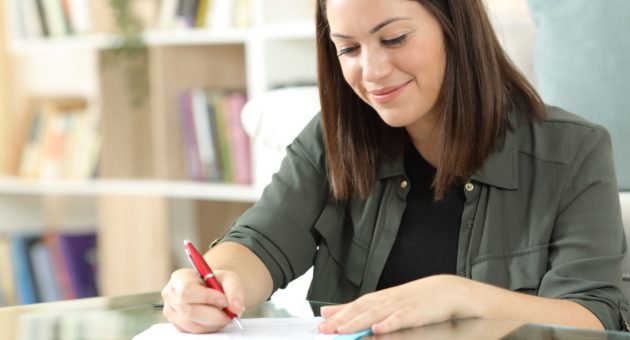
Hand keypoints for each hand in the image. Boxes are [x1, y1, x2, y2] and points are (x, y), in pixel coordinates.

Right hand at [161, 268, 245, 332]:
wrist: (213, 290)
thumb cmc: (217, 281)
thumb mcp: (229, 278)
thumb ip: (234, 290)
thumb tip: (236, 308)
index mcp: (179, 277)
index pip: (187, 290)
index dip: (206, 298)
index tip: (223, 300)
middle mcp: (171, 294)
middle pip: (189, 310)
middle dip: (214, 314)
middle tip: (229, 312)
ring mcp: (171, 311)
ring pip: (193, 324)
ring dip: (213, 322)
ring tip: (223, 313)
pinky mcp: (177, 325)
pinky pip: (194, 331)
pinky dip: (209, 327)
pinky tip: (215, 318)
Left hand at [319, 275, 477, 334]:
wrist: (448, 291)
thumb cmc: (417, 298)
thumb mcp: (386, 302)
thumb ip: (360, 309)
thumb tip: (331, 312)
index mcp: (381, 298)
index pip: (355, 305)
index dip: (338, 315)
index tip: (321, 324)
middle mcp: (388, 300)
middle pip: (361, 309)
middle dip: (342, 319)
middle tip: (325, 329)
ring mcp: (401, 305)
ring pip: (376, 313)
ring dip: (359, 321)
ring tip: (343, 329)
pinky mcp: (416, 312)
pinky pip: (400, 318)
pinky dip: (389, 323)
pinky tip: (378, 328)